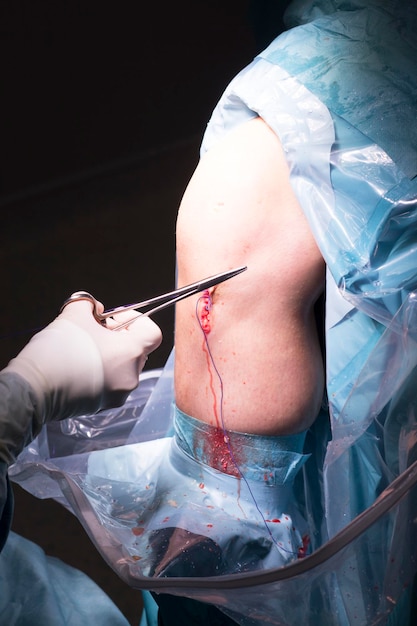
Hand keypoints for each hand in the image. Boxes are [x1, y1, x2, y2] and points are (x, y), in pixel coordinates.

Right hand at [3, 297, 161, 421]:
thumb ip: (89, 306)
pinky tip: (78, 366)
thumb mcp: (73, 316)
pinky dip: (101, 372)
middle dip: (119, 336)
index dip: (136, 320)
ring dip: (110, 354)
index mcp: (131, 353)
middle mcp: (131, 377)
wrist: (33, 388)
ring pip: (123, 368)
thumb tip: (95, 309)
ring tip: (84, 348)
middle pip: (137, 350)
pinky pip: (111, 383)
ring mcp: (118, 395)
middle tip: (96, 330)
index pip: (153, 333)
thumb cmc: (58, 351)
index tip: (114, 318)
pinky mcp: (102, 406)